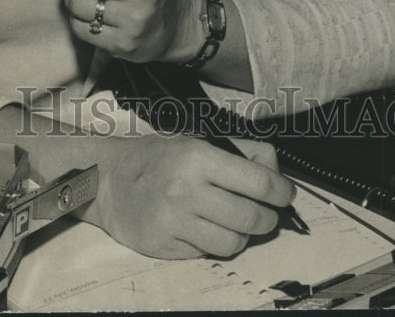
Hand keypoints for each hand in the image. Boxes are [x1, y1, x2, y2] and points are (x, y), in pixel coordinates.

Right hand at [80, 131, 293, 258]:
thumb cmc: (156, 159)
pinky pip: (207, 253)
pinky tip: (205, 228)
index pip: (258, 181)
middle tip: (267, 214)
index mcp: (198, 157)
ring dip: (243, 235)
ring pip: (234, 243)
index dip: (282, 191)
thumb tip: (275, 170)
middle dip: (268, 219)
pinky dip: (214, 243)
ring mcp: (175, 221)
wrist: (108, 180)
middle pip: (252, 218)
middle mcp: (187, 190)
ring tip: (236, 223)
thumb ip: (240, 152)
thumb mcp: (196, 142)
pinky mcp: (166, 246)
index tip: (286, 194)